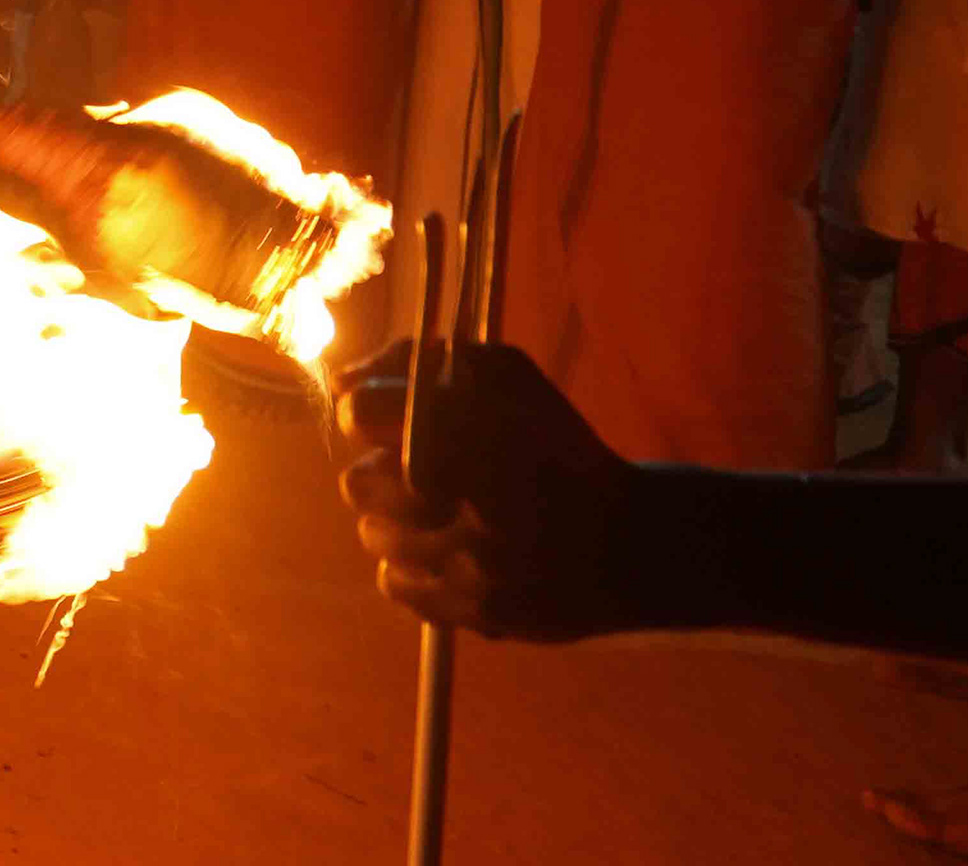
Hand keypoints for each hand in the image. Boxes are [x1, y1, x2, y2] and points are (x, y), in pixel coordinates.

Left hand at [332, 341, 650, 642]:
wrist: (625, 542)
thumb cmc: (555, 448)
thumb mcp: (503, 376)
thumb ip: (413, 360)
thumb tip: (342, 381)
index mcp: (468, 425)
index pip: (359, 412)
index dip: (369, 418)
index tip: (392, 428)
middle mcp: (462, 491)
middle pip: (356, 482)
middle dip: (383, 478)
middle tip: (426, 481)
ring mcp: (465, 556)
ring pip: (373, 534)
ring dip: (400, 526)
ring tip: (447, 521)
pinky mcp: (471, 607)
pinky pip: (393, 583)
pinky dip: (415, 572)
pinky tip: (451, 558)